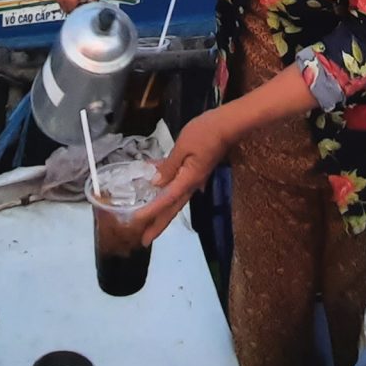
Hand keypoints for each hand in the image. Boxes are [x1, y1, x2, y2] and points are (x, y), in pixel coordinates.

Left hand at [136, 105, 241, 244]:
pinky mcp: (195, 170)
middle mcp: (192, 184)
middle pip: (172, 208)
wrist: (229, 125)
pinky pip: (177, 185)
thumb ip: (169, 165)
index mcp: (188, 179)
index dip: (151, 211)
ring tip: (148, 222)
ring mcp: (194, 178)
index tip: (136, 222)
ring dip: (162, 213)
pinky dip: (165, 190)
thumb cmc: (206, 132)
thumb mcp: (183, 146)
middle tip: (145, 240)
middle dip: (158, 225)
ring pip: (175, 200)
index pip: (166, 200)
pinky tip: (154, 184)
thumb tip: (156, 183)